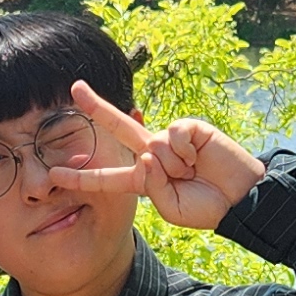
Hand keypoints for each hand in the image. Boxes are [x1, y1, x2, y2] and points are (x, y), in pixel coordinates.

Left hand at [62, 79, 265, 231]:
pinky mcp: (189, 127)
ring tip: (192, 172)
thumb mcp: (171, 208)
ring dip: (173, 164)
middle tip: (75, 88)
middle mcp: (153, 154)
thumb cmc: (205, 207)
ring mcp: (170, 139)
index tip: (55, 173)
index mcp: (144, 179)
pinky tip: (198, 157)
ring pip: (152, 144)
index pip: (108, 177)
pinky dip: (183, 149)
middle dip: (96, 107)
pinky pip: (172, 134)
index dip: (82, 176)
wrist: (240, 198)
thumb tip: (148, 150)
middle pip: (118, 128)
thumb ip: (152, 185)